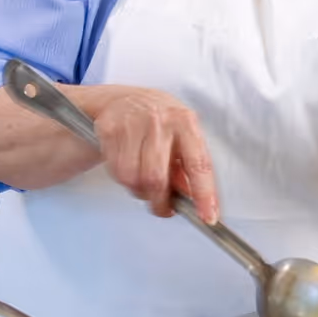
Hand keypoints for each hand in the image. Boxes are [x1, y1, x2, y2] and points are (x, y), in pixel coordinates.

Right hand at [83, 86, 220, 221]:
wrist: (125, 99)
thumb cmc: (160, 122)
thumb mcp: (182, 136)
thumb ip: (189, 166)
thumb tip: (195, 199)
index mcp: (185, 122)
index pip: (198, 164)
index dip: (203, 194)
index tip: (207, 217)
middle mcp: (160, 121)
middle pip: (157, 178)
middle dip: (160, 202)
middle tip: (163, 207)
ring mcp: (132, 124)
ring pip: (133, 179)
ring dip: (140, 190)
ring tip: (145, 181)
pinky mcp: (110, 130)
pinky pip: (116, 171)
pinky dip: (124, 179)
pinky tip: (130, 166)